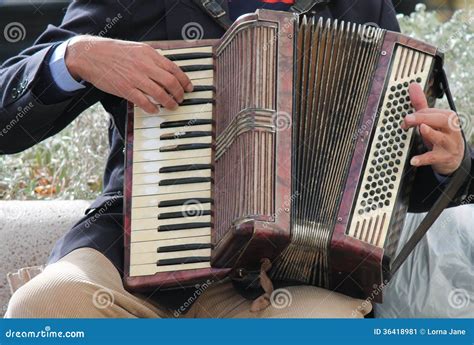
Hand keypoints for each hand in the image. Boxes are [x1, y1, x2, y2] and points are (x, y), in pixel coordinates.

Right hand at [65, 35, 192, 112]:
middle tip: (181, 99)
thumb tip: (167, 69)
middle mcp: (145, 65)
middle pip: (171, 82)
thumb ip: (151, 58)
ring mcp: (135, 78)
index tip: (190, 88)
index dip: (185, 80)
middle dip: (180, 93)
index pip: (174, 68)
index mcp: (149, 54)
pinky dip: (152, 108)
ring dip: (169, 103)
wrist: (89, 54)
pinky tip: (155, 110)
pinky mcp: (126, 89)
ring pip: (161, 94)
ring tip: (172, 106)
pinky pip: (144, 102)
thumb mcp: (136, 49)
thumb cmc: (112, 51)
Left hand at [401, 83, 463, 175]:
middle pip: (441, 120)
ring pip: (441, 138)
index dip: (416, 115)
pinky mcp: (444, 158)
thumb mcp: (431, 120)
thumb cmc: (441, 135)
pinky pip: (434, 158)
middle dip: (424, 118)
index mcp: (448, 117)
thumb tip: (413, 85)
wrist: (453, 157)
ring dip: (430, 133)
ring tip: (421, 129)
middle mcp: (451, 129)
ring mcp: (449, 144)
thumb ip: (421, 104)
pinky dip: (424, 159)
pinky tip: (414, 160)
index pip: (432, 112)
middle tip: (408, 119)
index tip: (405, 120)